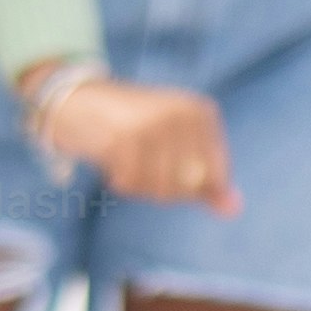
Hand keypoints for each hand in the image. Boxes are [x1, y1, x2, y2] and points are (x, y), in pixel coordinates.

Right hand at [25, 64, 242, 214]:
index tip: (164, 167)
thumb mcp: (175, 148)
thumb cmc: (131, 127)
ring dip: (140, 187)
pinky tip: (111, 163)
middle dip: (162, 189)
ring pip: (162, 189)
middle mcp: (182, 114)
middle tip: (140, 166)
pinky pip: (133, 185)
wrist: (77, 99)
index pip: (215, 176)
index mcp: (201, 112)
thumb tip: (234, 211)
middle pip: (189, 187)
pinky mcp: (125, 138)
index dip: (189, 188)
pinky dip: (121, 182)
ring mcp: (154, 124)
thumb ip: (206, 181)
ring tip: (126, 162)